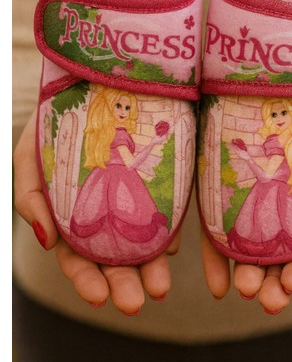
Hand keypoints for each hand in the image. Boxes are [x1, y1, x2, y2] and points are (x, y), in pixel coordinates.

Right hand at [13, 110, 179, 314]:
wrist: (86, 82)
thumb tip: (45, 242)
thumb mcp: (28, 156)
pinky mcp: (159, 178)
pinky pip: (166, 208)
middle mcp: (103, 213)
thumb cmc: (52, 121)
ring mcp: (132, 197)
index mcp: (70, 216)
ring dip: (151, 267)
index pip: (77, 258)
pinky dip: (169, 231)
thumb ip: (29, 198)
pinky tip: (173, 245)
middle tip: (138, 299)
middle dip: (124, 283)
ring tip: (160, 284)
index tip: (99, 297)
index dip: (86, 280)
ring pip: (143, 240)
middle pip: (114, 258)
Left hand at [201, 140, 291, 313]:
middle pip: (277, 261)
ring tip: (243, 288)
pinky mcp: (223, 197)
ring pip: (247, 252)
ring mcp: (250, 210)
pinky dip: (216, 261)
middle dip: (273, 284)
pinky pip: (217, 232)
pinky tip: (217, 284)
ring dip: (246, 276)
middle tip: (267, 298)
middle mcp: (281, 220)